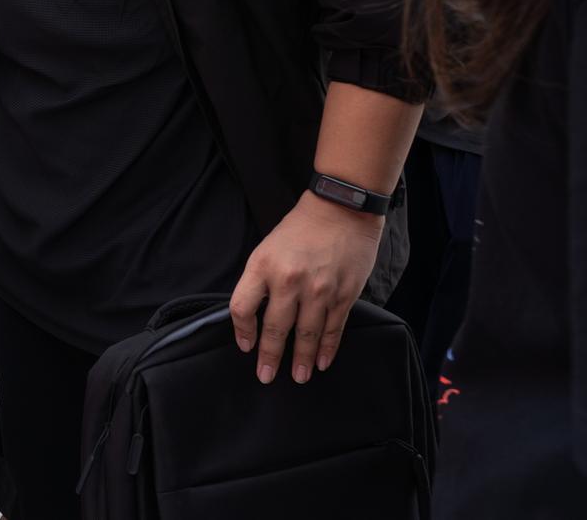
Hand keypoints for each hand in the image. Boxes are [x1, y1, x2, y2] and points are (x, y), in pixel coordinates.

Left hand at [229, 190, 384, 384]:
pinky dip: (327, 348)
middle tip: (265, 377)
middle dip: (269, 357)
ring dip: (300, 360)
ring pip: (306, 335)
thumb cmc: (299, 229)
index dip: (241, 331)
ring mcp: (319, 290)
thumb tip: (253, 316)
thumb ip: (259, 280)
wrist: (341, 209)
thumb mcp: (266, 248)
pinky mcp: (344, 295)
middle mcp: (289, 281)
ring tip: (297, 377)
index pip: (242, 308)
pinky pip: (333, 329)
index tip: (245, 347)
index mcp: (263, 266)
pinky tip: (321, 362)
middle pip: (274, 328)